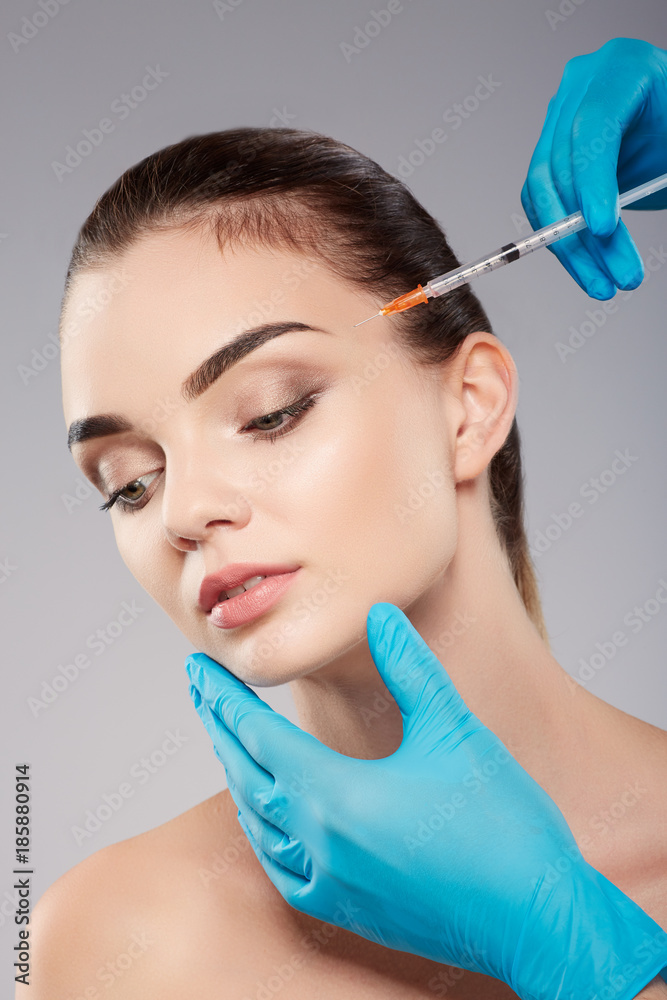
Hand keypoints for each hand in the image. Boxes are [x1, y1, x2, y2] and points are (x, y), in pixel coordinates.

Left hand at [185, 603, 666, 999]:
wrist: (535, 918)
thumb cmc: (502, 824)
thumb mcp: (455, 730)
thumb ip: (410, 667)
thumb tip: (380, 614)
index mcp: (337, 795)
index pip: (256, 736)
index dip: (223, 698)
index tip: (197, 668)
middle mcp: (319, 843)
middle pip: (245, 775)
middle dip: (218, 727)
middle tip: (200, 690)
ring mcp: (329, 882)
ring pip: (258, 823)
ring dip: (236, 775)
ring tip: (227, 742)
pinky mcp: (347, 909)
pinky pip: (281, 870)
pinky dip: (262, 834)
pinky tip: (266, 820)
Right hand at [520, 36, 666, 298]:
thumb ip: (665, 175)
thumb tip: (611, 223)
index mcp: (622, 68)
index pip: (591, 128)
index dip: (593, 182)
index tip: (605, 229)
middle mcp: (580, 90)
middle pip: (562, 168)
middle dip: (586, 233)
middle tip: (617, 277)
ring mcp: (559, 121)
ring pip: (545, 193)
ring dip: (572, 249)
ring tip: (605, 284)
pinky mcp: (551, 154)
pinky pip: (542, 203)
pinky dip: (561, 241)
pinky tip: (587, 267)